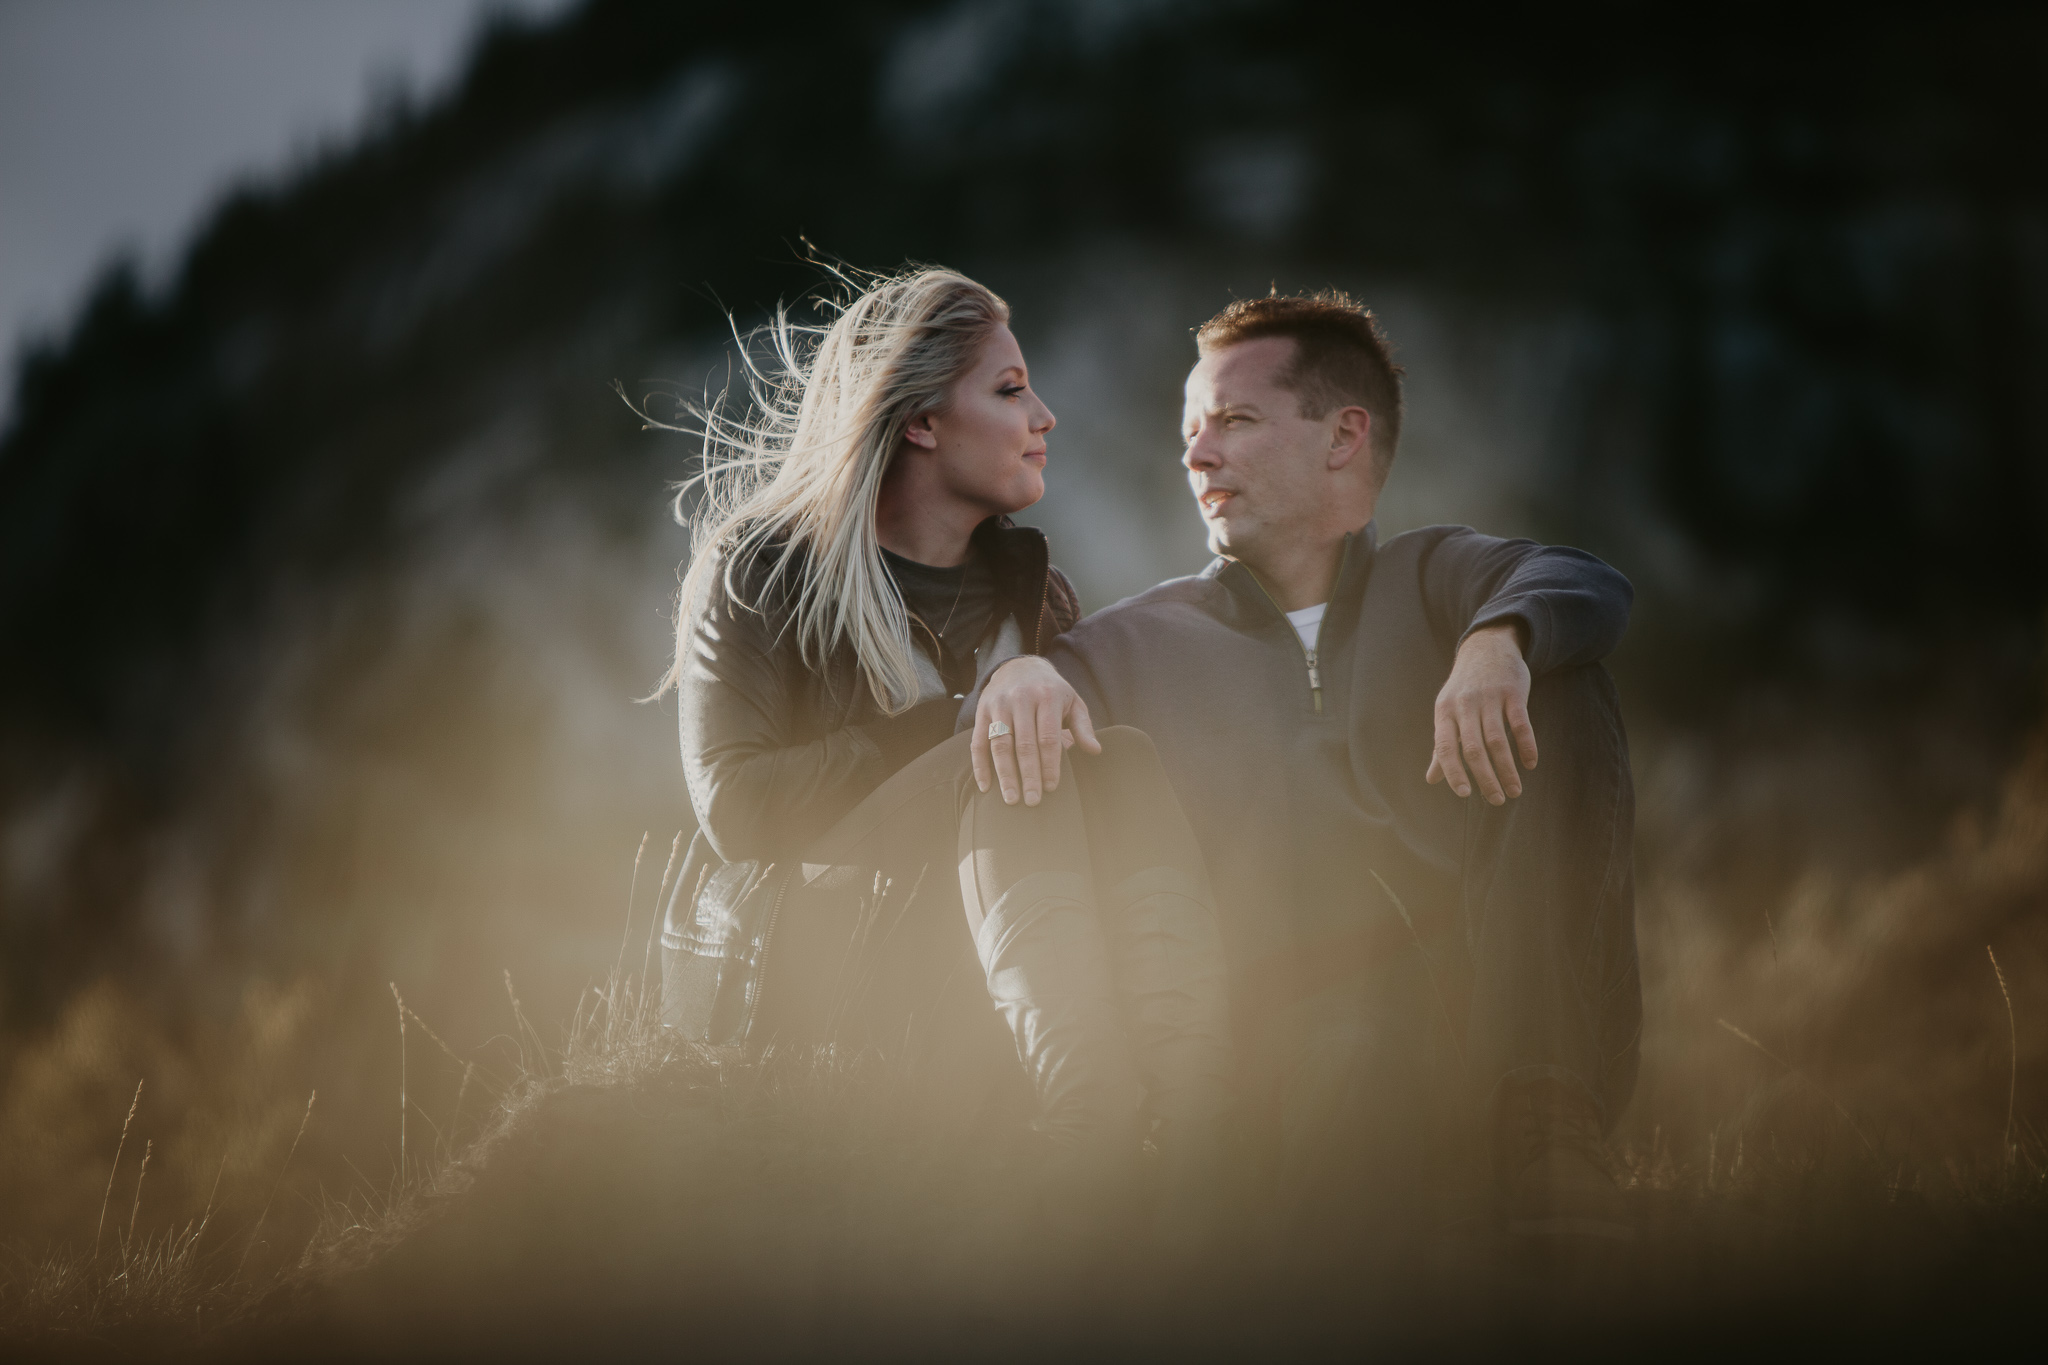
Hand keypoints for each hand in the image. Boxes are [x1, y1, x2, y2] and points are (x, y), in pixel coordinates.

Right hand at [972, 655, 1100, 805]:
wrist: (1020, 666)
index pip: (1048, 737)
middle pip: (1024, 744)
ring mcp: (999, 705)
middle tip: (1032, 801)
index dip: (1050, 764)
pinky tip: (986, 786)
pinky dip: (980, 766)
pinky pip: (978, 742)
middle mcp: (1021, 699)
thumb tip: (1094, 751)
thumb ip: (1083, 727)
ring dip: (1005, 775)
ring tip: (1011, 799)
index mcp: (1047, 697)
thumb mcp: (1073, 702)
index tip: (1052, 787)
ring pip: (1000, 744)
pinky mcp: (982, 711)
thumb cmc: (1052, 691)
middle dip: (1028, 775)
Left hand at [1427, 622, 1536, 804]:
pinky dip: (1527, 746)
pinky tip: (1530, 764)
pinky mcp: (1513, 692)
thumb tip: (1432, 779)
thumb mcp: (1447, 712)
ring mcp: (1489, 698)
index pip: (1445, 748)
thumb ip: (1442, 747)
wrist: (1486, 647)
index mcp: (1444, 712)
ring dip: (1508, 769)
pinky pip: (1521, 723)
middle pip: (1475, 749)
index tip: (1465, 794)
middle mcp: (1465, 705)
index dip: (1453, 772)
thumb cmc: (1463, 689)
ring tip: (1515, 791)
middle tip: (1498, 800)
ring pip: (1498, 741)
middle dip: (1486, 778)